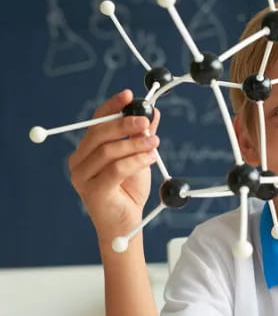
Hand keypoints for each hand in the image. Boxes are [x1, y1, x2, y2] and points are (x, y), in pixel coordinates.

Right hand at [68, 90, 160, 244]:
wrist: (127, 225)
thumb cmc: (129, 190)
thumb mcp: (138, 157)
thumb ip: (142, 136)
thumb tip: (153, 112)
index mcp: (87, 149)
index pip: (95, 121)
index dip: (112, 107)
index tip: (128, 95)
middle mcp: (79, 161)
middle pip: (99, 133)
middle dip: (125, 124)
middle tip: (146, 121)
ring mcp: (82, 177)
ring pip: (108, 151)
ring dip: (135, 144)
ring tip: (156, 143)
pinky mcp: (93, 192)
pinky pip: (116, 169)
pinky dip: (136, 160)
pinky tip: (151, 157)